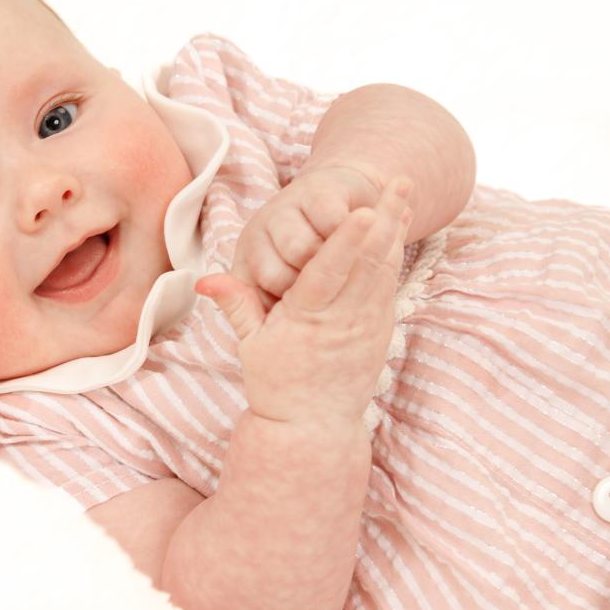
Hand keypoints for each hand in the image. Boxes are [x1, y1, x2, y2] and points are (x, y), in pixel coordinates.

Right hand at [196, 176, 412, 426]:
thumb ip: (236, 305)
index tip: (362, 211)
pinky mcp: (381, 329)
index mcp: (308, 319)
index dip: (346, 241)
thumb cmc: (276, 384)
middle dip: (386, 219)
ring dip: (396, 229)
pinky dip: (395, 251)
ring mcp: (367, 324)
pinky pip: (389, 283)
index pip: (329, 273)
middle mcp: (344, 319)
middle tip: (401, 181)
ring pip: (385, 269)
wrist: (313, 427)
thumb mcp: (250, 345)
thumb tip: (205, 280)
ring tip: (404, 192)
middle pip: (368, 262)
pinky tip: (398, 226)